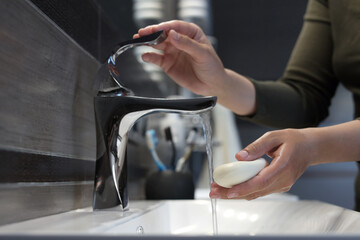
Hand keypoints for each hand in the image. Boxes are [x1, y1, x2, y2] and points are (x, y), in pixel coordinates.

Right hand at [134, 20, 225, 96]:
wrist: (211, 85)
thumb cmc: (211, 66)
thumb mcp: (202, 54)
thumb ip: (187, 44)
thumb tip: (172, 34)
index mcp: (191, 33)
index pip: (176, 26)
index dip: (165, 27)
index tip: (157, 29)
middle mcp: (180, 40)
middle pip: (163, 34)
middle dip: (152, 32)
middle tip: (142, 33)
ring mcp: (172, 51)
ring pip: (157, 44)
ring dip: (147, 42)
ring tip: (138, 41)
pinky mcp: (167, 63)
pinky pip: (156, 58)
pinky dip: (149, 56)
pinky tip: (145, 55)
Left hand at [210, 120, 359, 199]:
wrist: (311, 148)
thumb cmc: (294, 140)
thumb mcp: (274, 136)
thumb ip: (256, 146)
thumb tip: (239, 156)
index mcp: (284, 167)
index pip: (262, 181)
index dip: (244, 188)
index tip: (229, 191)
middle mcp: (284, 180)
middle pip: (255, 191)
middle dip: (232, 193)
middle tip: (214, 192)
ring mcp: (282, 185)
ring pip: (255, 193)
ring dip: (235, 193)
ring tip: (217, 190)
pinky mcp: (278, 186)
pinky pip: (259, 190)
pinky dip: (244, 190)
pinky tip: (230, 188)